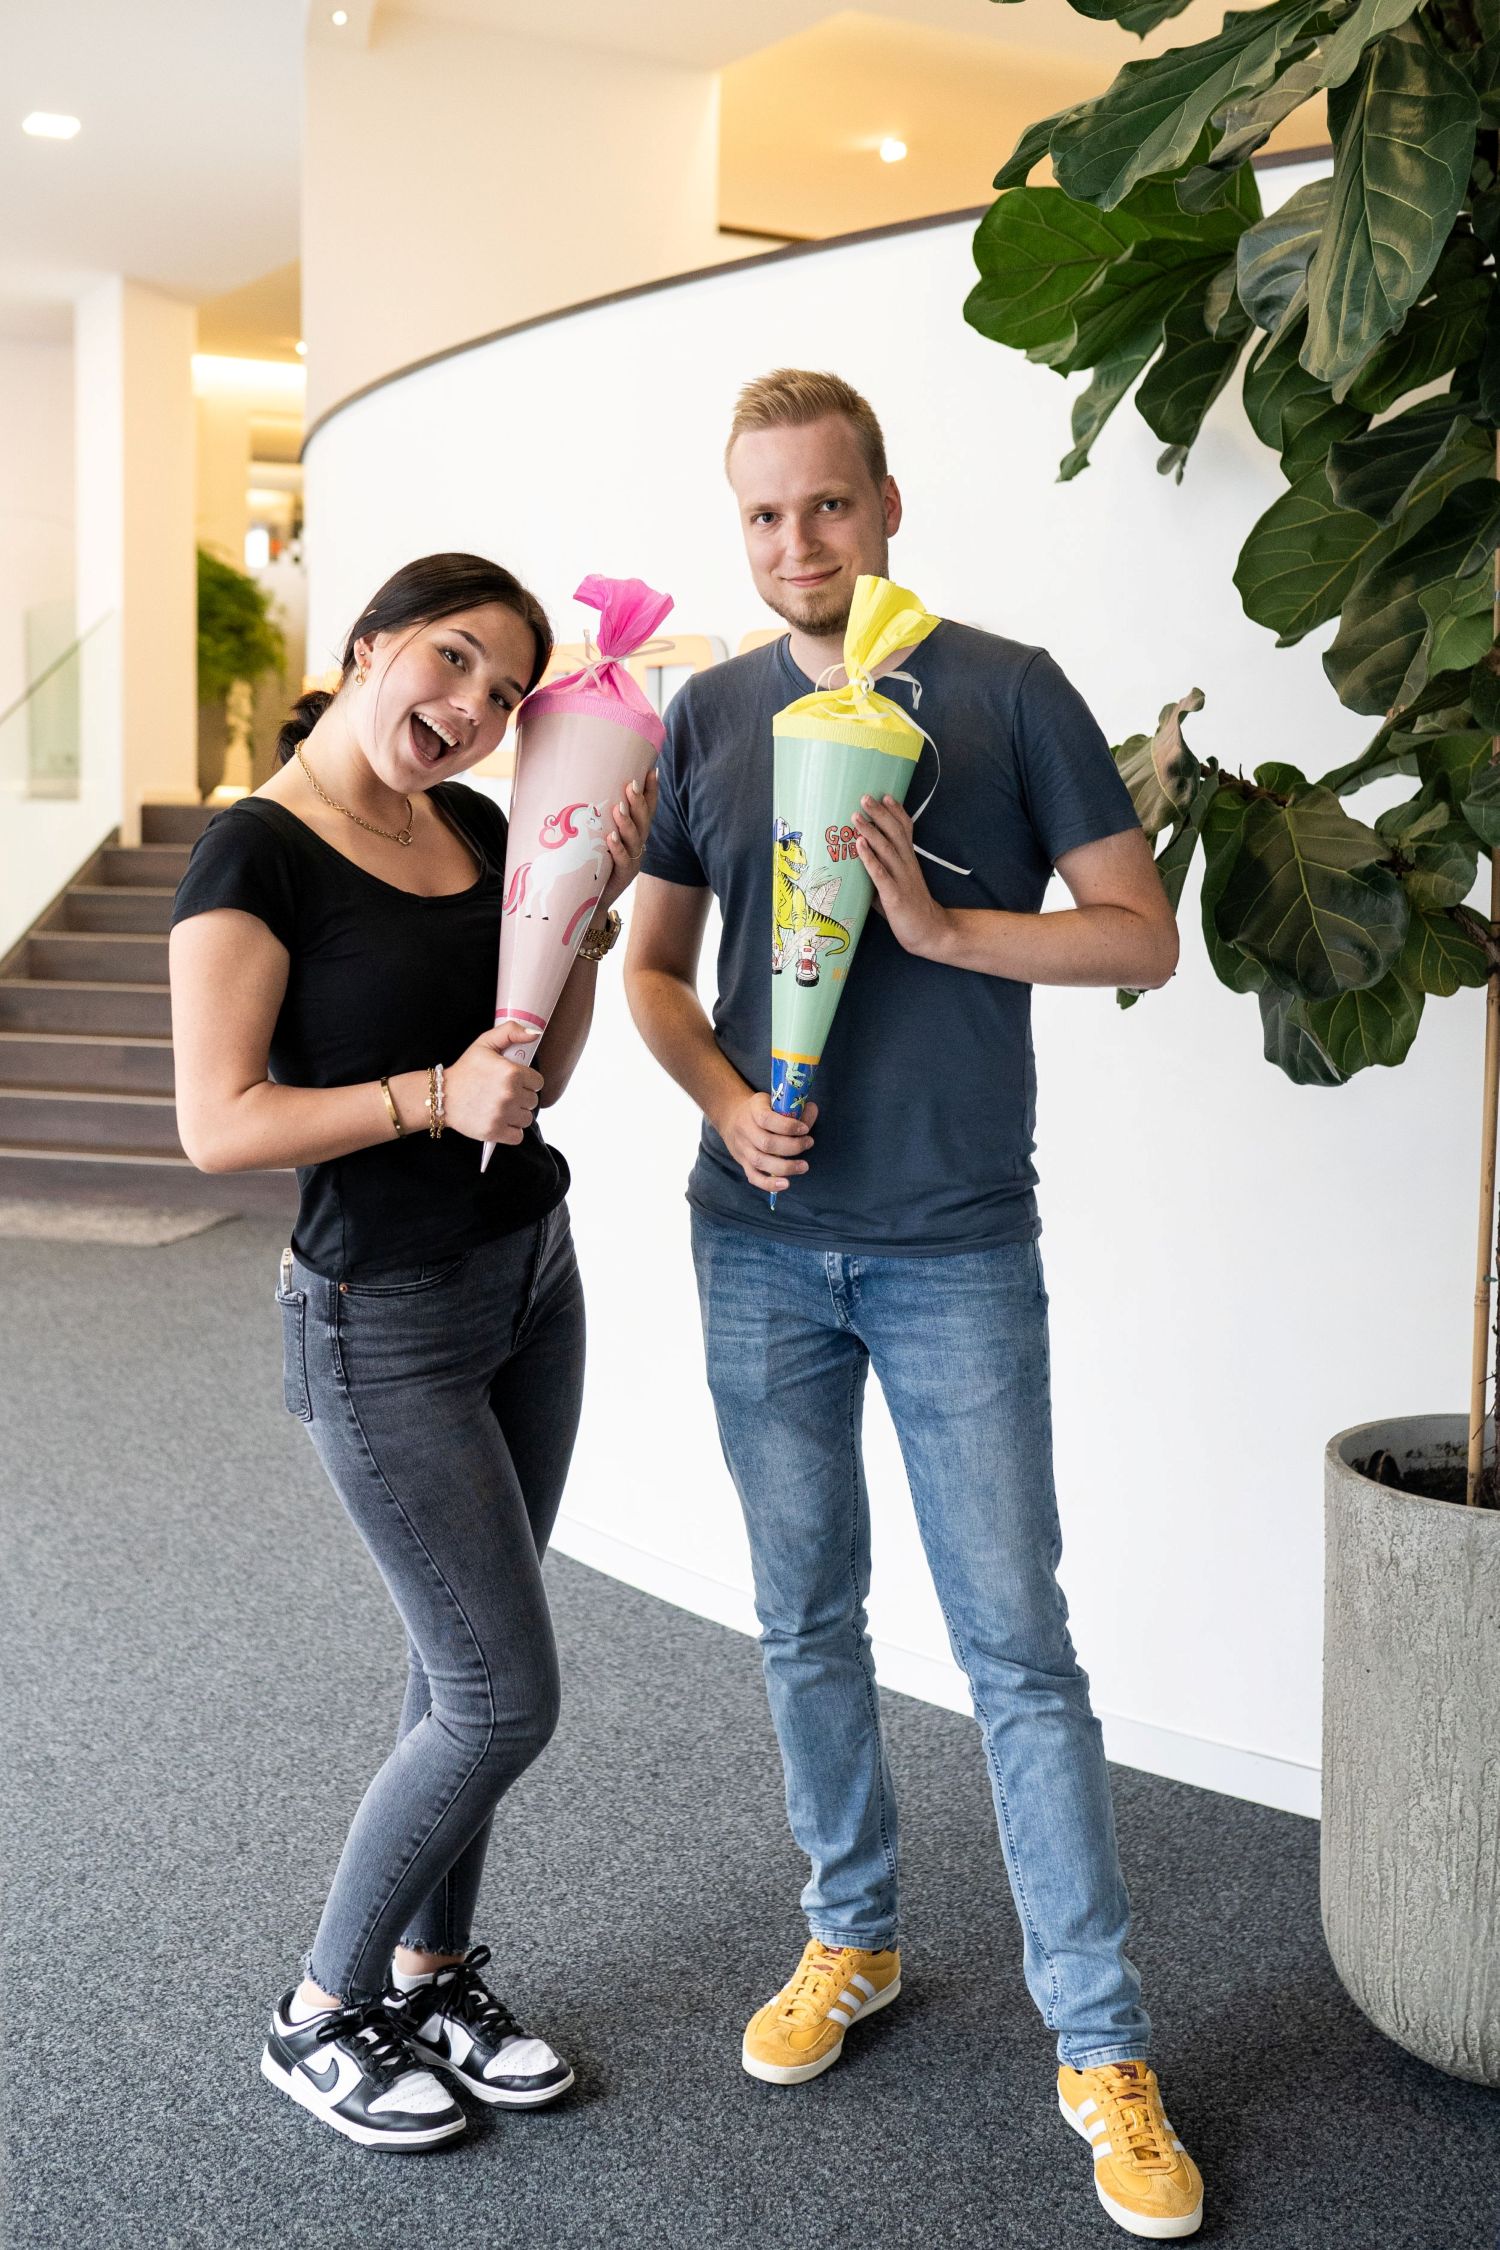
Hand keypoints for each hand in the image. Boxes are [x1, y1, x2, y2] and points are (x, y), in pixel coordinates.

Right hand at [444, 1024, 544, 1143]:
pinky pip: (518, 1136)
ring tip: (501, 1108)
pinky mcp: (494, 1132)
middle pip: (533, 1102)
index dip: (527, 1082)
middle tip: (503, 1094)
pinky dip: (511, 1132)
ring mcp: (502, 1115)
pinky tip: (500, 1121)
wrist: (441, 1095)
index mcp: (511, 1072)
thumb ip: (511, 1031)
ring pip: (527, 1119)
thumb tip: (536, 1034)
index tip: (514, 1081)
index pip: (538, 1082)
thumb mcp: (485, 1042)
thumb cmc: (466, 1069)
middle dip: (521, 1098)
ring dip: (517, 1115)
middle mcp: (509, 1094)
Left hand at [598, 769, 659, 910]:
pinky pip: (624, 860)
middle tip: (631, 784)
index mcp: (635, 833)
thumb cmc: (594, 863)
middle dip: (639, 802)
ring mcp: (633, 861)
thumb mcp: (599, 837)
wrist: (592, 899)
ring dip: (627, 822)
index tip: (651, 771)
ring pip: (635, 838)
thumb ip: (600, 819)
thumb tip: (587, 789)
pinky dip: (618, 848)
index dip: (652, 792)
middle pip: (644, 820)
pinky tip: (611, 838)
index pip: (648, 809)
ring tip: (619, 808)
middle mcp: (638, 845)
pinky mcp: (624, 876)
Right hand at [713, 1090, 818, 1195]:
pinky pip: (754, 1177)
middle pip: (766, 1143)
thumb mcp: (773, 1101)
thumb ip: (793, 1107)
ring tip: (804, 1166)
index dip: (787, 1126)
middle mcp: (745, 1130)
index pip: (767, 1119)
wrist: (732, 1118)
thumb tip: (812, 1110)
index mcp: (753, 1111)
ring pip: (761, 1161)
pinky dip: (769, 1184)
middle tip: (809, 1143)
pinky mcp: (743, 1163)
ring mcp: (743, 1149)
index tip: (805, 1129)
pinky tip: (785, 1184)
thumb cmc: (760, 1109)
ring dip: (785, 1167)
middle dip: (792, 1146)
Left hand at [853, 795, 950, 959]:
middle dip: (880, 814)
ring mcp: (901, 879)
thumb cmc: (908, 910)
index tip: (886, 795)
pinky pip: (880, 874)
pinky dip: (869, 858)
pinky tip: (859, 845)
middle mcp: (907, 865)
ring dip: (870, 831)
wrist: (930, 932)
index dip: (897, 812)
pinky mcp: (895, 895)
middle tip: (865, 797)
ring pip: (887, 849)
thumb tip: (854, 866)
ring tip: (856, 817)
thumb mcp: (894, 885)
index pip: (906, 830)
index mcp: (908, 861)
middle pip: (895, 833)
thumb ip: (878, 874)